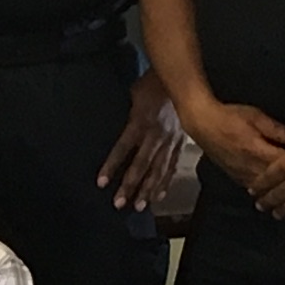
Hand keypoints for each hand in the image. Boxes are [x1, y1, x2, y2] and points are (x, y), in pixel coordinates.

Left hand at [96, 69, 186, 208]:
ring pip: (158, 170)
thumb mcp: (135, 93)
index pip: (122, 148)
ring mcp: (170, 141)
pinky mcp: (181, 142)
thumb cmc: (153, 83)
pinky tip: (159, 195)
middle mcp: (155, 135)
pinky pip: (172, 165)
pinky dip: (166, 182)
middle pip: (141, 165)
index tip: (102, 183)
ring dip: (148, 190)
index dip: (112, 166)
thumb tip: (122, 127)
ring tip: (140, 206)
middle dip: (130, 186)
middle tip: (119, 204)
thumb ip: (129, 113)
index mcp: (140, 122)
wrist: (183, 78)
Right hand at [188, 98, 284, 196]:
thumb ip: (276, 129)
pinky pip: (254, 188)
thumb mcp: (255, 116)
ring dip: (279, 189)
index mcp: (257, 150)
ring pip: (266, 189)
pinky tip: (274, 192)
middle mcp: (250, 166)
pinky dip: (265, 191)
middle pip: (276, 180)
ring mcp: (242, 174)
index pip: (283, 164)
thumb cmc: (229, 116)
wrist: (202, 124)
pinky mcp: (236, 177)